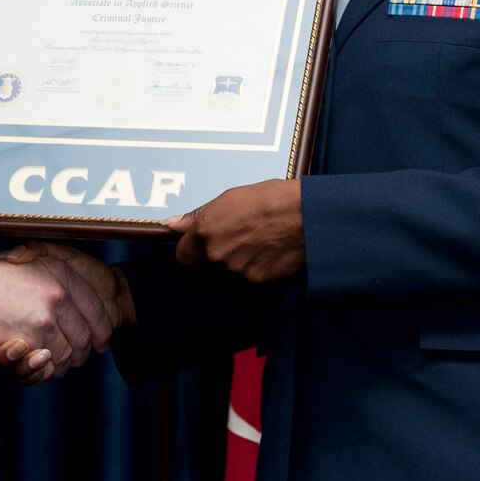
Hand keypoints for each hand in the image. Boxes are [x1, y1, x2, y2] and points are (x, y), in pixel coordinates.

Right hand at [0, 241, 118, 382]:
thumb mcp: (26, 261)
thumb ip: (51, 278)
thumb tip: (71, 300)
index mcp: (61, 273)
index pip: (96, 308)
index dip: (102, 329)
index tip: (102, 342)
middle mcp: (58, 294)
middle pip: (84, 336)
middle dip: (81, 353)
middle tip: (75, 360)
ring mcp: (44, 319)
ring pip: (66, 355)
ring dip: (59, 366)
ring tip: (49, 364)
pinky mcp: (27, 340)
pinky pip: (45, 367)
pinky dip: (41, 372)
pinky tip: (35, 366)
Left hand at [163, 180, 303, 282]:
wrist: (306, 215)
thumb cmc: (271, 199)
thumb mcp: (231, 198)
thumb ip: (199, 215)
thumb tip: (173, 224)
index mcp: (205, 230)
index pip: (183, 256)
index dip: (193, 252)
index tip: (202, 248)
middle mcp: (216, 253)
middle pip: (208, 266)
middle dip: (220, 257)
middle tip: (242, 241)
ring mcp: (235, 271)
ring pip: (230, 274)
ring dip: (240, 264)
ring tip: (261, 244)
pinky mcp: (256, 282)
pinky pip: (250, 280)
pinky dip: (258, 270)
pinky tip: (271, 254)